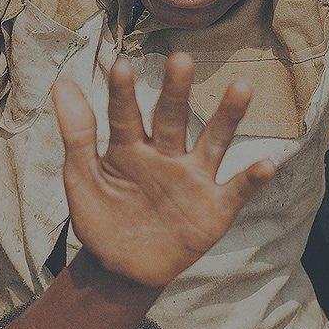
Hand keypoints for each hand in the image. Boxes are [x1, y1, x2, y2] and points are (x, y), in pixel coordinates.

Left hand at [54, 53, 275, 290]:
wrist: (121, 270)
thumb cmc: (100, 218)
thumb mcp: (81, 177)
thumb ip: (77, 134)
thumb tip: (62, 82)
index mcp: (128, 147)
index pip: (125, 115)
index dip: (122, 93)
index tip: (120, 65)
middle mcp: (164, 156)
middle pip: (171, 119)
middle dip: (176, 91)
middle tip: (181, 58)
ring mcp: (191, 180)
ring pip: (212, 143)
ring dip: (227, 117)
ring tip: (241, 88)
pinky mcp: (213, 210)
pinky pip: (236, 191)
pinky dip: (251, 179)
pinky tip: (266, 163)